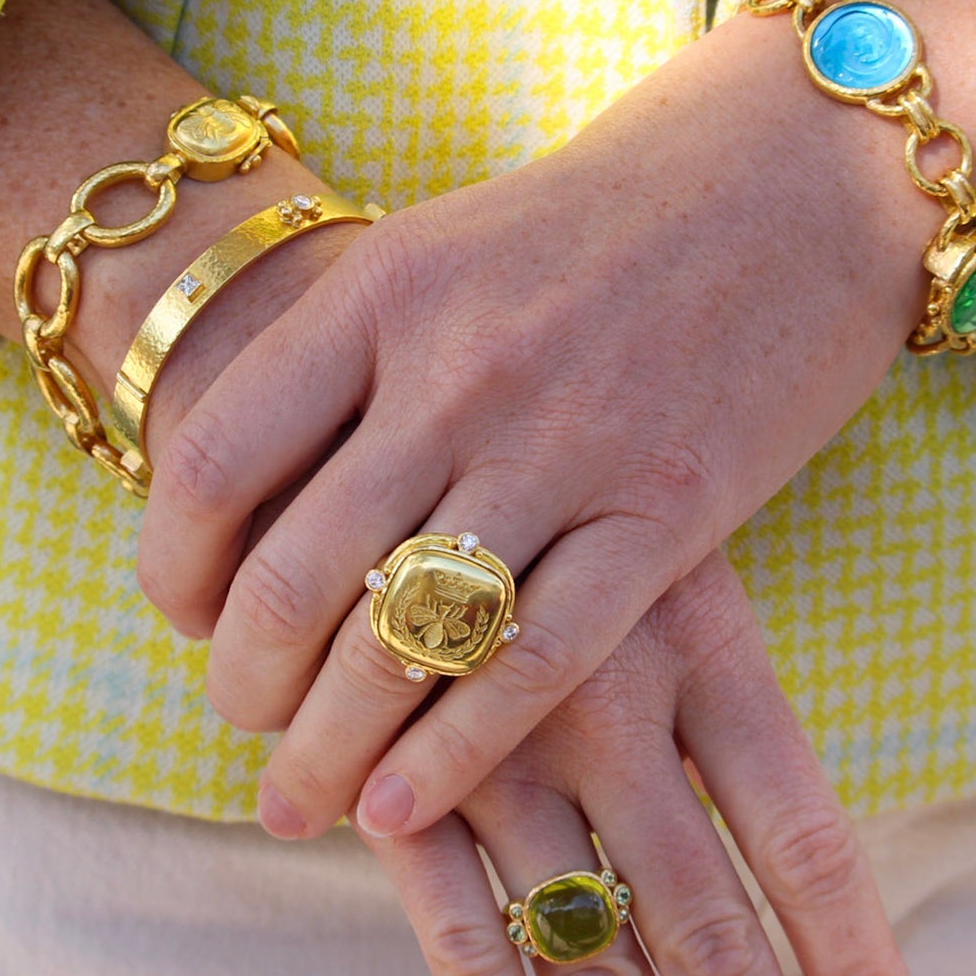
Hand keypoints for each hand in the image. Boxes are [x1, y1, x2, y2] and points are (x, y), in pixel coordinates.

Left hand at [132, 0, 975, 840]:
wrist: (803, 171)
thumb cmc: (615, 216)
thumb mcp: (455, 246)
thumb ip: (360, 359)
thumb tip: (261, 499)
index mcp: (385, 289)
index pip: (215, 458)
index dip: (173, 569)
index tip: (188, 621)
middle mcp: (456, 369)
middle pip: (291, 575)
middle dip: (246, 687)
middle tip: (250, 728)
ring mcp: (564, 442)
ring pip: (398, 639)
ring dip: (328, 746)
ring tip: (304, 799)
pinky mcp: (669, 507)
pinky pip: (533, 662)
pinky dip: (453, 754)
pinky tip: (405, 804)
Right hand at [364, 552, 904, 975]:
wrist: (374, 425)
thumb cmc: (555, 503)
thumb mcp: (666, 565)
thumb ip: (722, 704)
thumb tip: (807, 862)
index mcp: (708, 650)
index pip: (805, 838)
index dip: (851, 946)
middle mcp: (616, 710)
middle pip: (704, 916)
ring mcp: (502, 747)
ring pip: (585, 940)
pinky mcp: (401, 768)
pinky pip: (456, 920)